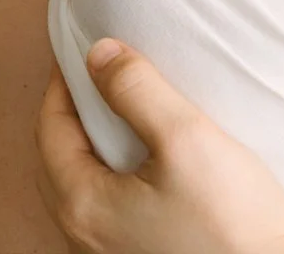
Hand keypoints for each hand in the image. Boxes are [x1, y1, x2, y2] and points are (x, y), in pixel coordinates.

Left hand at [35, 40, 283, 253]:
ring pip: (82, 185)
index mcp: (82, 204)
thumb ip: (137, 89)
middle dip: (73, 112)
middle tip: (100, 75)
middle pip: (59, 158)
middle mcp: (83, 236)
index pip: (51, 127)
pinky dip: (112, 174)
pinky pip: (106, 208)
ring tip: (124, 112)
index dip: (64, 81)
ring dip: (94, 144)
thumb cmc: (232, 221)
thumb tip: (98, 53)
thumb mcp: (185, 137)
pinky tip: (145, 161)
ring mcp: (107, 252)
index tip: (86, 49)